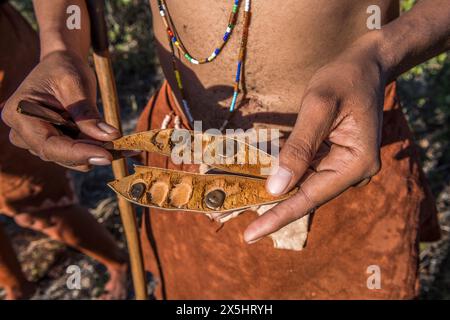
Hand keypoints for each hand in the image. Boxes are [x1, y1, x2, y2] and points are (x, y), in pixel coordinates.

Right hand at [1, 51, 120, 170]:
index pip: (49, 145)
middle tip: (123, 149)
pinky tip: (119, 146)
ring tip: (125, 147)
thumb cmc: (64, 69)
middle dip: (92, 153)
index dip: (79, 153)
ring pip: (70, 159)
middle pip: (59, 155)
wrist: (61, 65)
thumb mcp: (76, 85)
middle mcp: (22, 132)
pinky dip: (97, 150)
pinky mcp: (53, 144)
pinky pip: (76, 154)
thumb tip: (110, 137)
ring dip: (97, 153)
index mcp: (19, 113)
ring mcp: (36, 140)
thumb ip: (88, 114)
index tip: (107, 156)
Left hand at [244, 33, 386, 242]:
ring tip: (240, 195)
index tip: (250, 236)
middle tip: (235, 218)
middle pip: (306, 194)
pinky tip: (259, 171)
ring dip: (275, 187)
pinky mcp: (335, 158)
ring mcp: (344, 165)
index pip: (310, 197)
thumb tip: (276, 188)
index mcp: (356, 162)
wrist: (365, 66)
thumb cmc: (343, 79)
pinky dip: (284, 170)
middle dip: (272, 205)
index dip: (278, 216)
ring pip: (304, 183)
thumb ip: (299, 148)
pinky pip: (306, 169)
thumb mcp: (318, 107)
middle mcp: (353, 170)